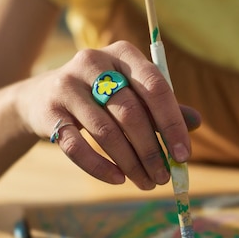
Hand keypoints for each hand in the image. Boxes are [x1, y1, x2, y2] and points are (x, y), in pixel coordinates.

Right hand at [15, 41, 200, 189]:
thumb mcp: (133, 93)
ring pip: (106, 132)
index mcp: (123, 54)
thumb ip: (162, 107)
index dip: (172, 124)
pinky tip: (118, 179)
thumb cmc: (101, 97)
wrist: (41, 97)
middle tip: (165, 177)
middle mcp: (93, 62)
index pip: (156, 88)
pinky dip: (100, 167)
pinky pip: (77, 147)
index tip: (185, 155)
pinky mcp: (48, 111)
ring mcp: (66, 85)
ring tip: (147, 183)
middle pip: (131, 113)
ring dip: (131, 164)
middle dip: (152, 151)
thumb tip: (197, 122)